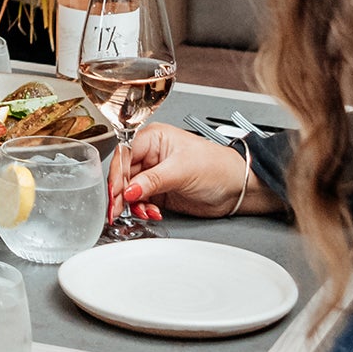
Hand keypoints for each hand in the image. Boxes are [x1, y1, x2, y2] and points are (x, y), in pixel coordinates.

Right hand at [112, 121, 266, 218]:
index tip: (116, 193)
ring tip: (144, 212)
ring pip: (129, 191)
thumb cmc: (218, 167)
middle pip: (123, 175)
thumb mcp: (181, 170)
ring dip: (133, 205)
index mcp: (153, 138)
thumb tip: (128, 190)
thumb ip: (151, 181)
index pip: (124, 155)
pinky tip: (152, 212)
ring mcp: (154, 174)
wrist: (236, 188)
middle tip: (118, 210)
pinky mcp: (158, 192)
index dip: (117, 175)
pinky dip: (143, 209)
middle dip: (121, 194)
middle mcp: (151, 155)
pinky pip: (140, 202)